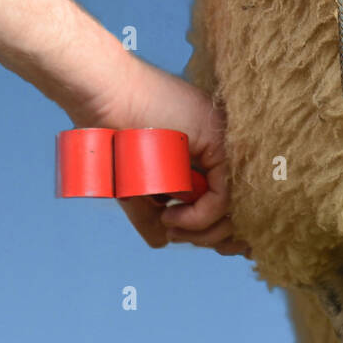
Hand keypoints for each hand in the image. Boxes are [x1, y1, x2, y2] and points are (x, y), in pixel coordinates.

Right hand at [76, 55, 248, 256]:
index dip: (217, 231)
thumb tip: (162, 242)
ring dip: (203, 232)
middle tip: (179, 235)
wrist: (102, 100)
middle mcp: (224, 149)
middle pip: (240, 207)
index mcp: (208, 156)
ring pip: (236, 208)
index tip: (186, 238)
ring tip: (171, 226)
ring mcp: (226, 144)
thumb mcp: (136, 185)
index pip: (231, 202)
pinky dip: (198, 217)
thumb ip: (151, 213)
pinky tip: (171, 216)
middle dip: (212, 237)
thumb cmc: (113, 134)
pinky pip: (223, 198)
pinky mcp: (220, 144)